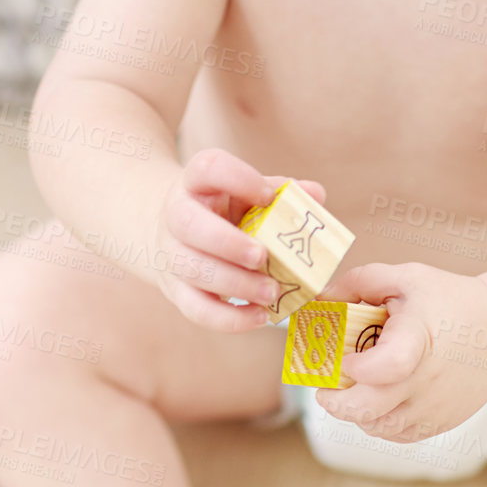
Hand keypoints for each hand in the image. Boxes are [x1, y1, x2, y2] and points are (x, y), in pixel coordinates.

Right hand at [153, 149, 326, 330]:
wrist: (177, 232)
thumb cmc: (225, 209)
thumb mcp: (247, 192)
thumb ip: (282, 192)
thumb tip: (315, 196)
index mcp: (197, 181)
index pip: (208, 168)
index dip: (237, 179)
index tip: (267, 196)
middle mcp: (176, 214)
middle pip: (189, 225)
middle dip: (227, 243)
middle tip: (263, 256)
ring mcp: (170, 254)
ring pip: (192, 270)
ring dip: (234, 284)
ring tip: (271, 293)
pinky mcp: (176, 289)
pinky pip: (195, 308)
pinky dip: (228, 318)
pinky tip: (258, 317)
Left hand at [315, 261, 486, 441]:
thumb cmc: (451, 302)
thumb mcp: (408, 278)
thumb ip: (361, 281)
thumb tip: (321, 298)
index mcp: (419, 337)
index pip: (388, 365)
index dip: (358, 368)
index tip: (346, 360)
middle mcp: (427, 378)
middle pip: (370, 409)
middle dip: (337, 403)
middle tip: (325, 391)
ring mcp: (435, 406)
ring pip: (379, 427)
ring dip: (356, 414)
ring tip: (353, 393)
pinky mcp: (441, 422)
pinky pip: (398, 434)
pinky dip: (379, 423)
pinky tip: (377, 402)